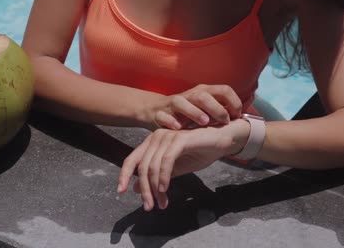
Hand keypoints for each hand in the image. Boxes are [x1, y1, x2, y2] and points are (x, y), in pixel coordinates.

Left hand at [117, 119, 249, 210]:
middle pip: (142, 166)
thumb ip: (157, 176)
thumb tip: (136, 188)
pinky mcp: (179, 139)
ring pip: (153, 166)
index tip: (121, 191)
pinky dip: (164, 177)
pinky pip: (166, 161)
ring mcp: (168, 136)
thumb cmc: (200, 151)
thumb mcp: (176, 168)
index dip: (124, 175)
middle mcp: (156, 137)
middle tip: (149, 207)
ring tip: (160, 203)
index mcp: (153, 142)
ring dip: (155, 188)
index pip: (132, 159)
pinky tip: (165, 189)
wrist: (222, 140)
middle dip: (144, 189)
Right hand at [146, 84, 242, 129]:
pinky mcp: (160, 113)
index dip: (234, 102)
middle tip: (224, 121)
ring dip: (194, 112)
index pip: (224, 90)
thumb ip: (221, 111)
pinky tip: (178, 128)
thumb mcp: (206, 109)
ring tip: (204, 122)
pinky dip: (170, 121)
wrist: (157, 110)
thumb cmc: (188, 112)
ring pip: (182, 102)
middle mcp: (190, 95)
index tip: (238, 116)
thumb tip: (242, 120)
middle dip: (216, 108)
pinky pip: (163, 115)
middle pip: (203, 95)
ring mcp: (174, 103)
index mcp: (204, 92)